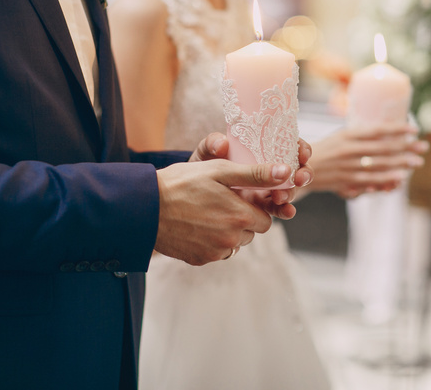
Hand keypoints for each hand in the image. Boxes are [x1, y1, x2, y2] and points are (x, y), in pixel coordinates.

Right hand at [156, 134, 312, 265]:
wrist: (144, 207)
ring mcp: (215, 252)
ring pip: (234, 243)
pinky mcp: (200, 260)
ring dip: (227, 231)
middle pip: (251, 232)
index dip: (254, 206)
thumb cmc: (182, 183)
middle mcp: (232, 239)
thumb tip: (286, 173)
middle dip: (242, 218)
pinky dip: (211, 241)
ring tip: (206, 212)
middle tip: (220, 202)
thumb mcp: (220, 171)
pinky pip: (216, 252)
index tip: (239, 197)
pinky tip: (196, 225)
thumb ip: (255, 174)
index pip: (266, 218)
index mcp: (242, 217)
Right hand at [307, 122, 427, 198]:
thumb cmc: (325, 150)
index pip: (377, 130)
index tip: (414, 128)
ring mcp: (347, 167)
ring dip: (400, 164)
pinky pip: (370, 181)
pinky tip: (399, 179)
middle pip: (382, 148)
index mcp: (348, 135)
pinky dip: (386, 180)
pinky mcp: (346, 181)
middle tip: (422, 147)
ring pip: (379, 165)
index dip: (397, 129)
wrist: (300, 168)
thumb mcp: (340, 137)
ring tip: (416, 162)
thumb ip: (361, 136)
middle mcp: (348, 150)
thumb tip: (388, 132)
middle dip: (405, 148)